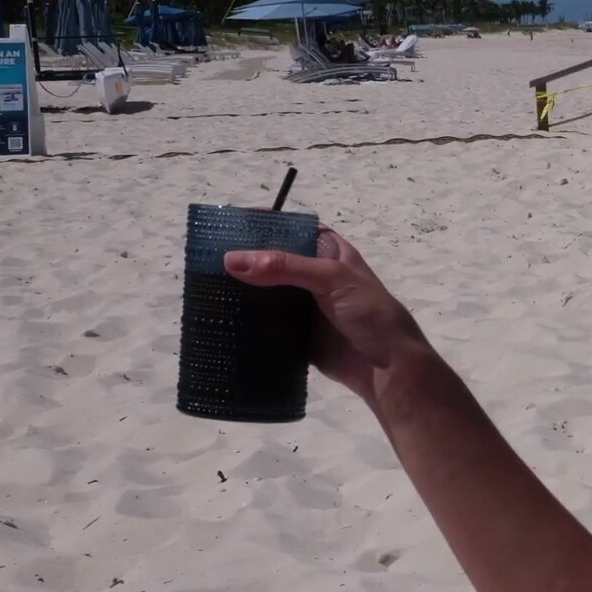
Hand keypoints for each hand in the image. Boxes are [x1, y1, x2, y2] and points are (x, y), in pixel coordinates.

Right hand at [224, 227, 434, 407]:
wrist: (388, 367)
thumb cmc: (369, 313)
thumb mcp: (331, 278)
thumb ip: (285, 267)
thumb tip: (231, 260)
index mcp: (328, 252)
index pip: (290, 229)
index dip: (261, 224)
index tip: (224, 224)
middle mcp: (313, 276)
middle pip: (271, 262)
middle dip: (242, 260)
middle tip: (203, 259)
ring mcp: (303, 307)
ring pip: (265, 293)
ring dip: (241, 292)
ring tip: (203, 287)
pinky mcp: (296, 335)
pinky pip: (266, 324)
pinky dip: (248, 322)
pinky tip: (221, 319)